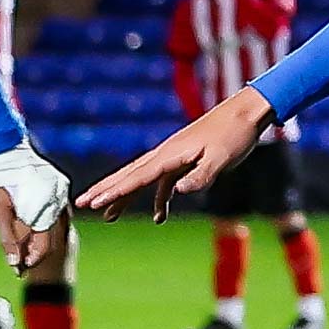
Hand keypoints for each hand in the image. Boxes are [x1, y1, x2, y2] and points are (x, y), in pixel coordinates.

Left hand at [0, 142, 72, 273]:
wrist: (4, 150)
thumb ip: (7, 239)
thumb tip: (13, 264)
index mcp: (42, 210)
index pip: (44, 245)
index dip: (33, 259)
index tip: (22, 268)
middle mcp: (57, 202)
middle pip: (51, 234)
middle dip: (36, 248)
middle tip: (22, 260)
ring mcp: (61, 191)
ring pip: (54, 221)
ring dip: (41, 234)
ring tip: (25, 244)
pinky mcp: (60, 184)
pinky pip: (57, 207)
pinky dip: (45, 219)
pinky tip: (33, 223)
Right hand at [82, 89, 274, 223]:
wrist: (247, 112)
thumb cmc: (235, 134)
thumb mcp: (221, 159)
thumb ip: (200, 177)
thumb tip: (177, 192)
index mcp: (171, 154)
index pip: (137, 177)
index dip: (114, 191)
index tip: (93, 202)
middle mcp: (166, 154)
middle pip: (129, 175)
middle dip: (105, 191)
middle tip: (80, 204)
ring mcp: (174, 157)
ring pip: (142, 179)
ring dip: (125, 197)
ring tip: (109, 216)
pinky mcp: (185, 160)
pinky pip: (163, 182)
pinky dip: (159, 199)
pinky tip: (160, 216)